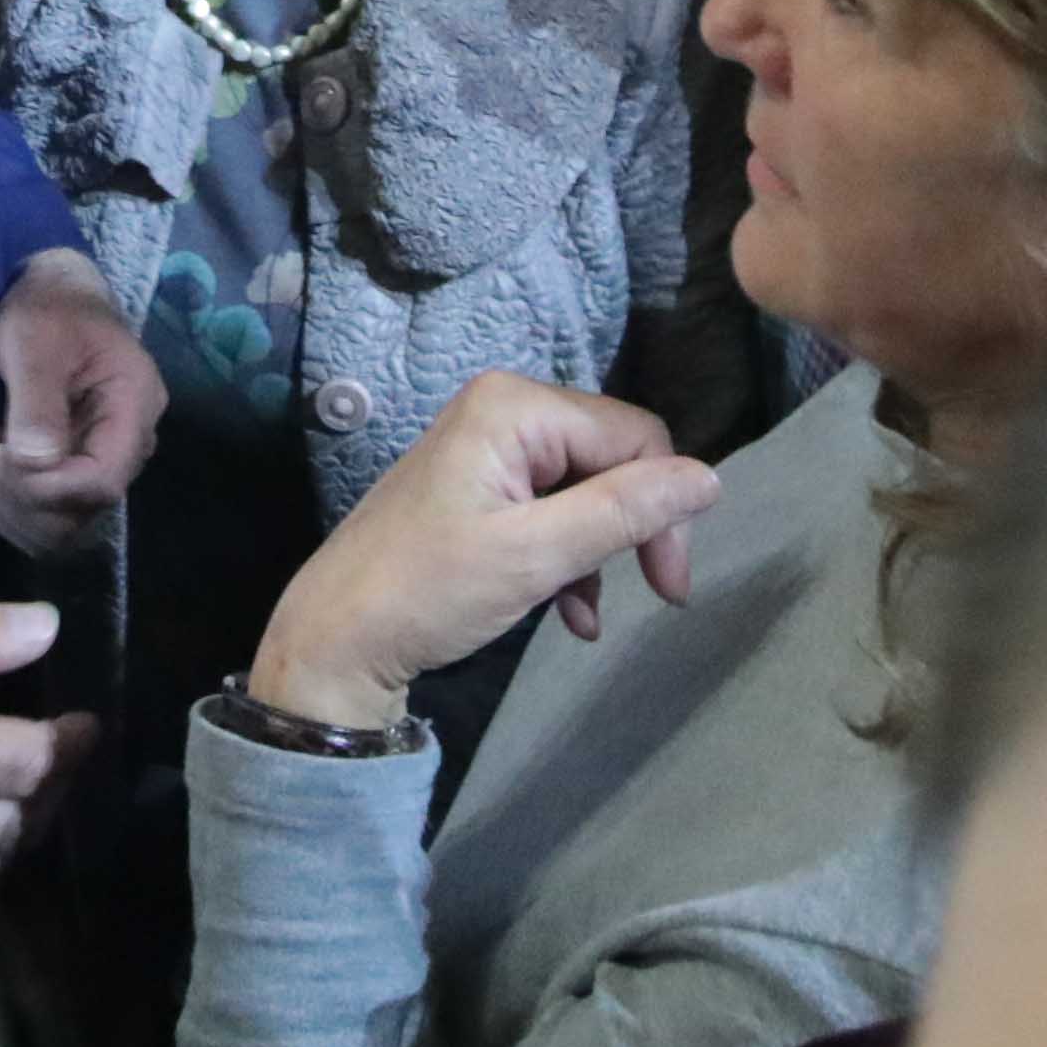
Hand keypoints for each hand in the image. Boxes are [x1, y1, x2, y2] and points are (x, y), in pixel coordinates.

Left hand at [0, 247, 163, 553]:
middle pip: (80, 512)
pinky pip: (48, 518)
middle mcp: (129, 447)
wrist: (54, 296)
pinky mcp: (76, 471)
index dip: (45, 486)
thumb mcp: (35, 342)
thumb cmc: (48, 310)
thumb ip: (37, 401)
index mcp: (133, 409)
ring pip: (61, 527)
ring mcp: (103, 463)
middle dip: (21, 495)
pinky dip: (12, 507)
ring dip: (12, 504)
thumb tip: (34, 462)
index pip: (101, 482)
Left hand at [245, 372, 718, 732]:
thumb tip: (711, 479)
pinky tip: (571, 613)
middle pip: (615, 458)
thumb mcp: (536, 556)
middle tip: (657, 597)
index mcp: (515, 405)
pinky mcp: (480, 486)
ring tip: (586, 613)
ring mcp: (489, 447)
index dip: (665, 506)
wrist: (335, 641)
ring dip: (601, 552)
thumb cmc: (428, 592)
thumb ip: (625, 512)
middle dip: (635, 530)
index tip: (669, 585)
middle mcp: (504, 408)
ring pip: (589, 489)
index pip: (636, 435)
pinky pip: (554, 508)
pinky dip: (570, 558)